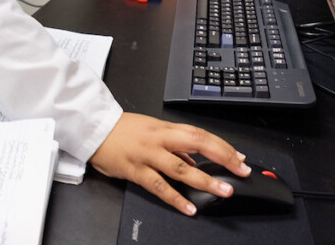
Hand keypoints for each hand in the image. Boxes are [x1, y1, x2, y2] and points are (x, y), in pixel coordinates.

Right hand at [89, 112, 250, 215]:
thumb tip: (194, 160)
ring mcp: (147, 154)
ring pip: (180, 167)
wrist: (94, 128)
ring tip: (222, 191)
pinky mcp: (135, 170)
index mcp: (165, 128)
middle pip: (196, 144)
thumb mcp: (151, 130)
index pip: (200, 134)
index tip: (238, 158)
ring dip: (205, 180)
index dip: (222, 146)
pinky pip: (158, 186)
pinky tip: (189, 207)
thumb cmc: (122, 129)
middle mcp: (159, 139)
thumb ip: (173, 145)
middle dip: (222, 157)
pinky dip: (175, 198)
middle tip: (240, 171)